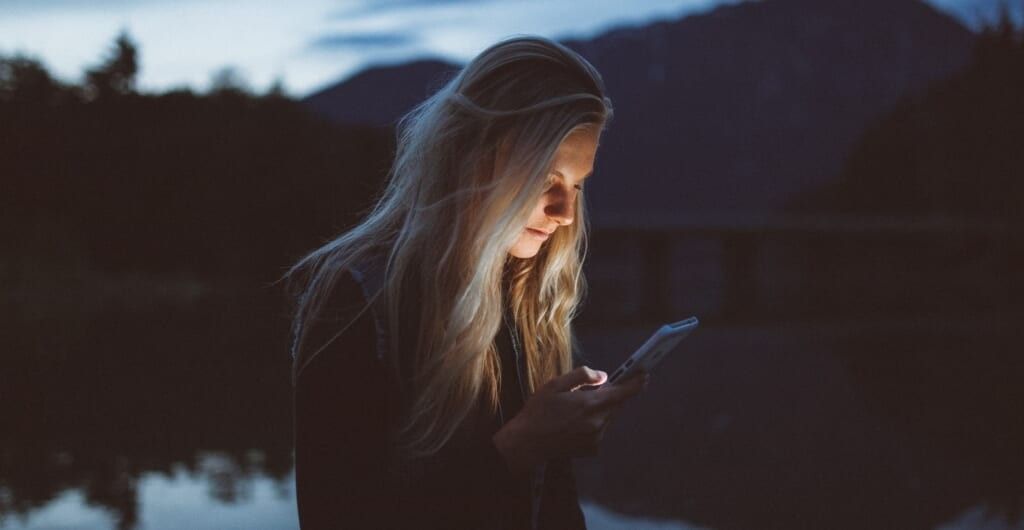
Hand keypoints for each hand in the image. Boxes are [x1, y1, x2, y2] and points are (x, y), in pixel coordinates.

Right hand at [492, 366, 647, 474]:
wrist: (528, 443)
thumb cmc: (539, 411)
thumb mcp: (555, 385)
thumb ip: (582, 376)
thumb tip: (603, 376)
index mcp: (590, 404)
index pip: (623, 392)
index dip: (636, 383)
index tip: (644, 375)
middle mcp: (598, 422)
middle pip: (615, 404)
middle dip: (608, 396)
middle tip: (588, 392)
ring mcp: (596, 438)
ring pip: (608, 417)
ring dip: (599, 410)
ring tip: (574, 410)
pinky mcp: (593, 449)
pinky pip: (600, 430)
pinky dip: (593, 423)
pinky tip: (573, 424)